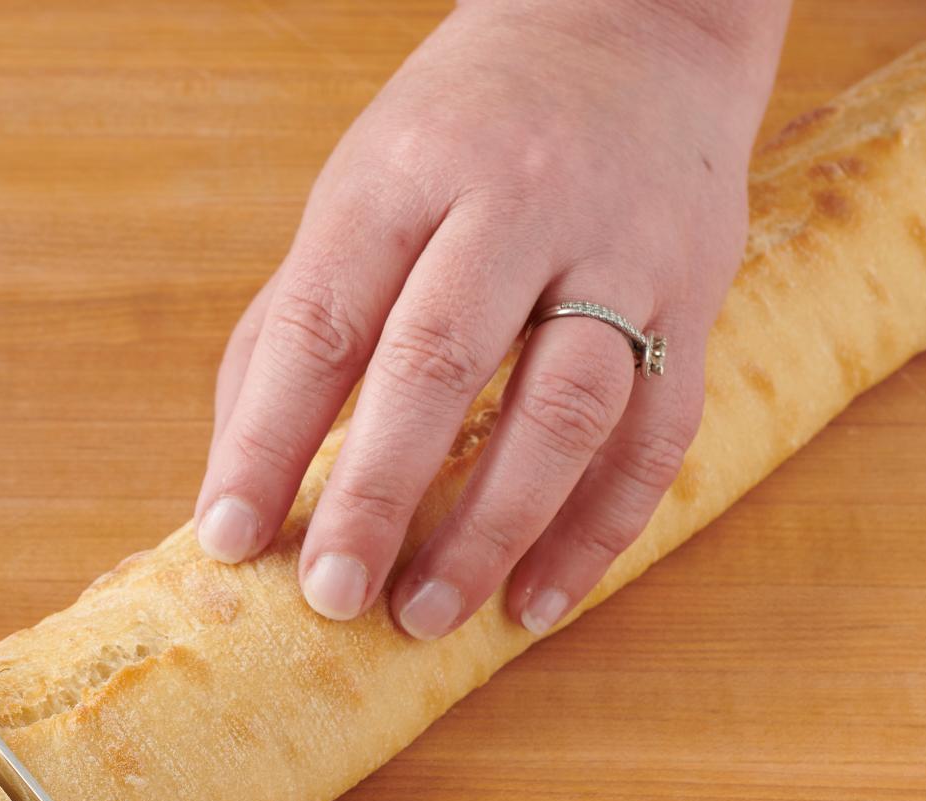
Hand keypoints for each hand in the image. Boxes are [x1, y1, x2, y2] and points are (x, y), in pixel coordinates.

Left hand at [195, 0, 788, 635]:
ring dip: (491, 530)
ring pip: (562, 408)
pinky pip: (655, 434)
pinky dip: (597, 532)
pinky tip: (537, 600)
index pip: (319, 323)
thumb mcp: (358, 195)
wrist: (634, 22)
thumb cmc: (461, 137)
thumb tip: (236, 483)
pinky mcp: (696, 294)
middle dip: (375, 494)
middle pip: (437, 363)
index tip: (228, 539)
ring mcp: (618, 249)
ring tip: (427, 616)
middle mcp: (513, 204)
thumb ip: (291, 328)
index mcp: (401, 177)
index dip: (266, 440)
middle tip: (333, 596)